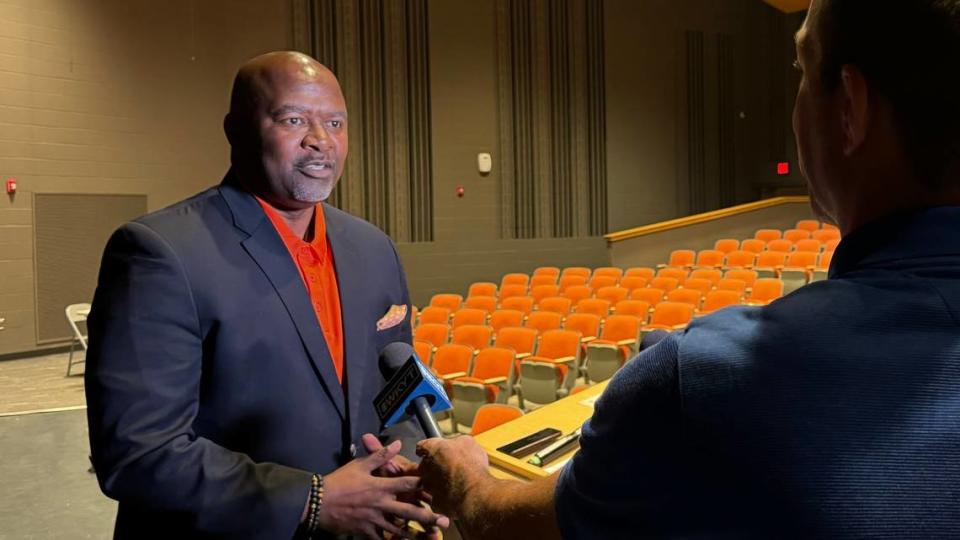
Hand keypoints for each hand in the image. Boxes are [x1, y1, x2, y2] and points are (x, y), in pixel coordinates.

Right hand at [316, 440, 449, 538]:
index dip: (422, 485)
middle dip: (428, 517)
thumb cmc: (340, 481)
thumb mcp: (360, 465)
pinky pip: (382, 538)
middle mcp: (381, 505)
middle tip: (445, 521)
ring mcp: (374, 521)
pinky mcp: (365, 532)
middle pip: (409, 512)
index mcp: (380, 487)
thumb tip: (397, 443)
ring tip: (430, 537)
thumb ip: (380, 455)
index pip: (407, 485)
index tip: (437, 487)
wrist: (318, 503)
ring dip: (415, 534)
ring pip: (399, 530)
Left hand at [416, 436, 489, 517]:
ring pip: (431, 485)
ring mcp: (428, 487)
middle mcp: (425, 467)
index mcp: (431, 449)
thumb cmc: (470, 465)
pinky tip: (458, 496)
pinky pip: (439, 500)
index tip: (435, 451)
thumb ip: (457, 441)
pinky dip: (447, 499)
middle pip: (425, 466)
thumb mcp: (469, 443)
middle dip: (435, 468)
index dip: (430, 449)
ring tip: (457, 484)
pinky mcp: (435, 503)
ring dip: (440, 484)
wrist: (474, 492)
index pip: (422, 446)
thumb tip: (459, 443)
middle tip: (450, 468)